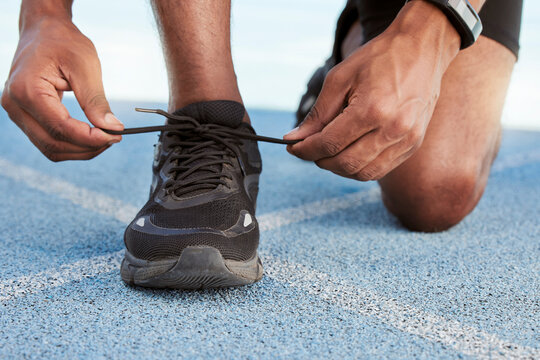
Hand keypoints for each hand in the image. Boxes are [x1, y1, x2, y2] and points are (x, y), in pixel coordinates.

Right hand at [1, 14, 122, 160]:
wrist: (44, 31)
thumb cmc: (63, 42)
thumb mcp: (85, 66)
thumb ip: (96, 100)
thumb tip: (112, 127)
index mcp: (27, 90)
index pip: (60, 128)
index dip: (90, 138)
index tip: (115, 136)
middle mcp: (15, 105)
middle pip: (53, 143)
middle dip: (87, 147)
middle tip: (114, 138)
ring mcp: (17, 112)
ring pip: (50, 148)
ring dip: (80, 150)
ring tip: (105, 138)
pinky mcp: (25, 116)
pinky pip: (47, 140)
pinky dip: (71, 144)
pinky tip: (91, 137)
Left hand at [284, 1, 459, 180]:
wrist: (422, 48)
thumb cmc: (379, 58)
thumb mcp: (340, 78)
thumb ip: (318, 113)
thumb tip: (294, 139)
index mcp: (373, 110)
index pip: (330, 144)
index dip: (306, 150)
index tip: (292, 147)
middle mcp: (393, 129)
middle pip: (345, 164)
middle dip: (320, 160)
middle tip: (308, 149)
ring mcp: (407, 140)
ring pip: (363, 173)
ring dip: (339, 168)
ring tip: (328, 152)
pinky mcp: (413, 144)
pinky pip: (381, 169)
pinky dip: (359, 168)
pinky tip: (349, 153)